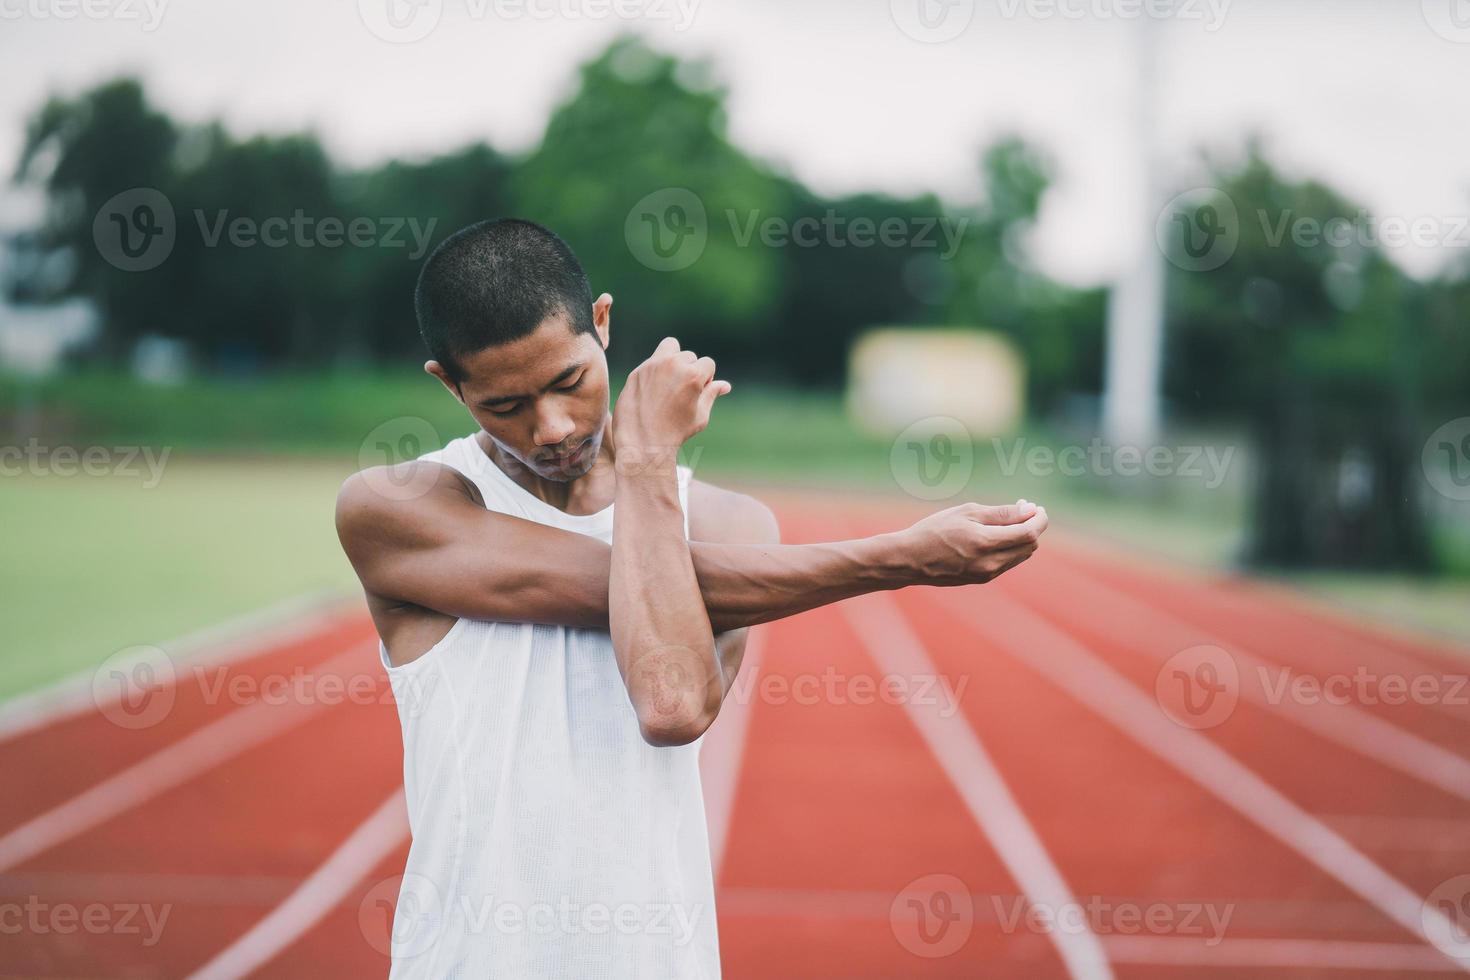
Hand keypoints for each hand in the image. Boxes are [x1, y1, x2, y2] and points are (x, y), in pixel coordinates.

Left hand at [612, 337, 730, 465]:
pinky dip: (656, 370)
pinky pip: (652, 361)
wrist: (642, 443)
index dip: (706, 378)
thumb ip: (711, 395)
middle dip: (689, 370)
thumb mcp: (700, 416)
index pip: (708, 363)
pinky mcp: (637, 371)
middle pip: (689, 356)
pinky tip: (653, 390)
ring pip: (670, 347)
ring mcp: (652, 366)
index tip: (698, 392)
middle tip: (683, 391)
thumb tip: (725, 385)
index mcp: (693, 375)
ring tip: (670, 381)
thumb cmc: (675, 433)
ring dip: (673, 360)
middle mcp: (673, 365)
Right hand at [898, 499, 1048, 585]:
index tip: (1038, 508)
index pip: (1029, 533)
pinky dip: (1011, 548)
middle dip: (1033, 527)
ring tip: (1011, 521)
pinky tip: (998, 536)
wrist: (910, 559)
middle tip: (1024, 510)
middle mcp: (991, 562)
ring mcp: (987, 573)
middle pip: (1029, 546)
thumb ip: (1001, 513)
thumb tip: (1029, 510)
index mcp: (986, 543)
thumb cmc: (935, 530)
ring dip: (1023, 538)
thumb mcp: (966, 513)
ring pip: (1020, 556)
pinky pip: (1007, 563)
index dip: (1039, 519)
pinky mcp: (982, 579)